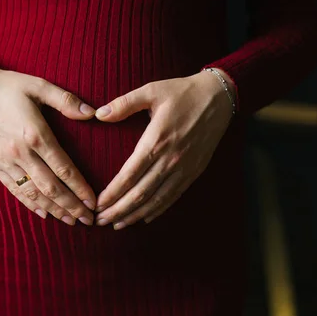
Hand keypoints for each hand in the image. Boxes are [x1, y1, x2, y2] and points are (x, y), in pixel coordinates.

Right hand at [0, 61, 96, 225]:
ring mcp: (5, 161)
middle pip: (50, 187)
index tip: (94, 201)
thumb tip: (93, 113)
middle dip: (71, 206)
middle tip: (88, 219)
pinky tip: (44, 213)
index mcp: (35, 134)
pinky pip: (14, 189)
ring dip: (54, 209)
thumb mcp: (39, 86)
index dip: (80, 188)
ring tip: (71, 220)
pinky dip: (30, 204)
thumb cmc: (9, 86)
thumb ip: (66, 100)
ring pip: (33, 193)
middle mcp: (20, 152)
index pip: (63, 168)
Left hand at [93, 69, 234, 228]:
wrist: (220, 97)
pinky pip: (174, 196)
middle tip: (99, 221)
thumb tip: (99, 114)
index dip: (112, 193)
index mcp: (157, 140)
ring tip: (117, 224)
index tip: (96, 204)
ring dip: (135, 215)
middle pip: (140, 193)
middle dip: (118, 210)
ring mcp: (184, 168)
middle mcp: (170, 159)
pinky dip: (158, 209)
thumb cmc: (182, 92)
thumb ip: (124, 103)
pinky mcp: (194, 171)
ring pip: (156, 199)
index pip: (129, 175)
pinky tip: (145, 217)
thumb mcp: (152, 90)